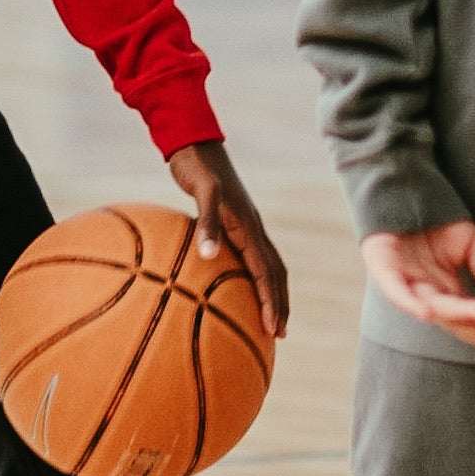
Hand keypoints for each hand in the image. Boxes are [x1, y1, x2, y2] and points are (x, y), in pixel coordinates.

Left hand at [168, 140, 288, 337]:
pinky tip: (233, 286)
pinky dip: (249, 276)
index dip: (271, 301)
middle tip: (278, 334)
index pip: (265, 271)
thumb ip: (207, 222)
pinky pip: (247, 255)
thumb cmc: (196, 165)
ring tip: (267, 318)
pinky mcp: (233, 221)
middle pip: (274, 272)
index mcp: (248, 225)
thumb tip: (209, 256)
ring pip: (266, 264)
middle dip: (279, 304)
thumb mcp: (201, 191)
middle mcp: (252, 227)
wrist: (194, 141)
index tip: (273, 330)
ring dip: (270, 292)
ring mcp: (244, 224)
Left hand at [362, 221, 474, 359]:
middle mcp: (424, 293)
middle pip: (452, 318)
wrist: (403, 193)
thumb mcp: (470, 244)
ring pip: (432, 306)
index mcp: (444, 291)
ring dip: (455, 314)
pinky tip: (427, 313)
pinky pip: (396, 291)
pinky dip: (410, 303)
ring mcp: (403, 283)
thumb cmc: (435, 222)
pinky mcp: (383, 269)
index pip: (465, 321)